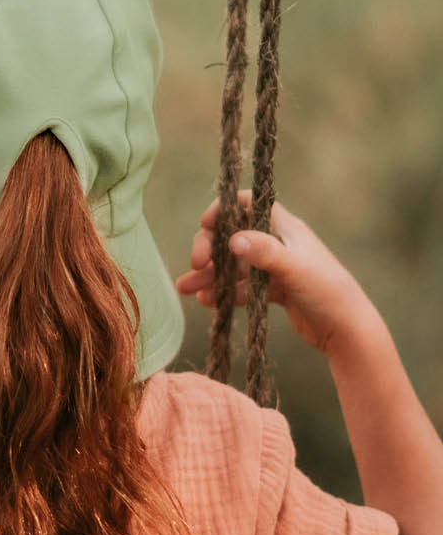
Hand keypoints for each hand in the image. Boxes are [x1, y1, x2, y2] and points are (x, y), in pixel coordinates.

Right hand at [174, 190, 370, 355]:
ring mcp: (274, 268)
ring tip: (186, 289)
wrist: (348, 330)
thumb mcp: (294, 269)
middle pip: (232, 236)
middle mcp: (277, 243)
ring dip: (209, 275)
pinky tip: (207, 302)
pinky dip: (224, 293)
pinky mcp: (273, 290)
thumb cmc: (327, 291)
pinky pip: (241, 287)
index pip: (248, 204)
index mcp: (284, 227)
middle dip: (209, 249)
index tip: (205, 224)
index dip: (224, 209)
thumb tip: (232, 239)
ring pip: (233, 265)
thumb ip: (264, 252)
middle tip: (196, 266)